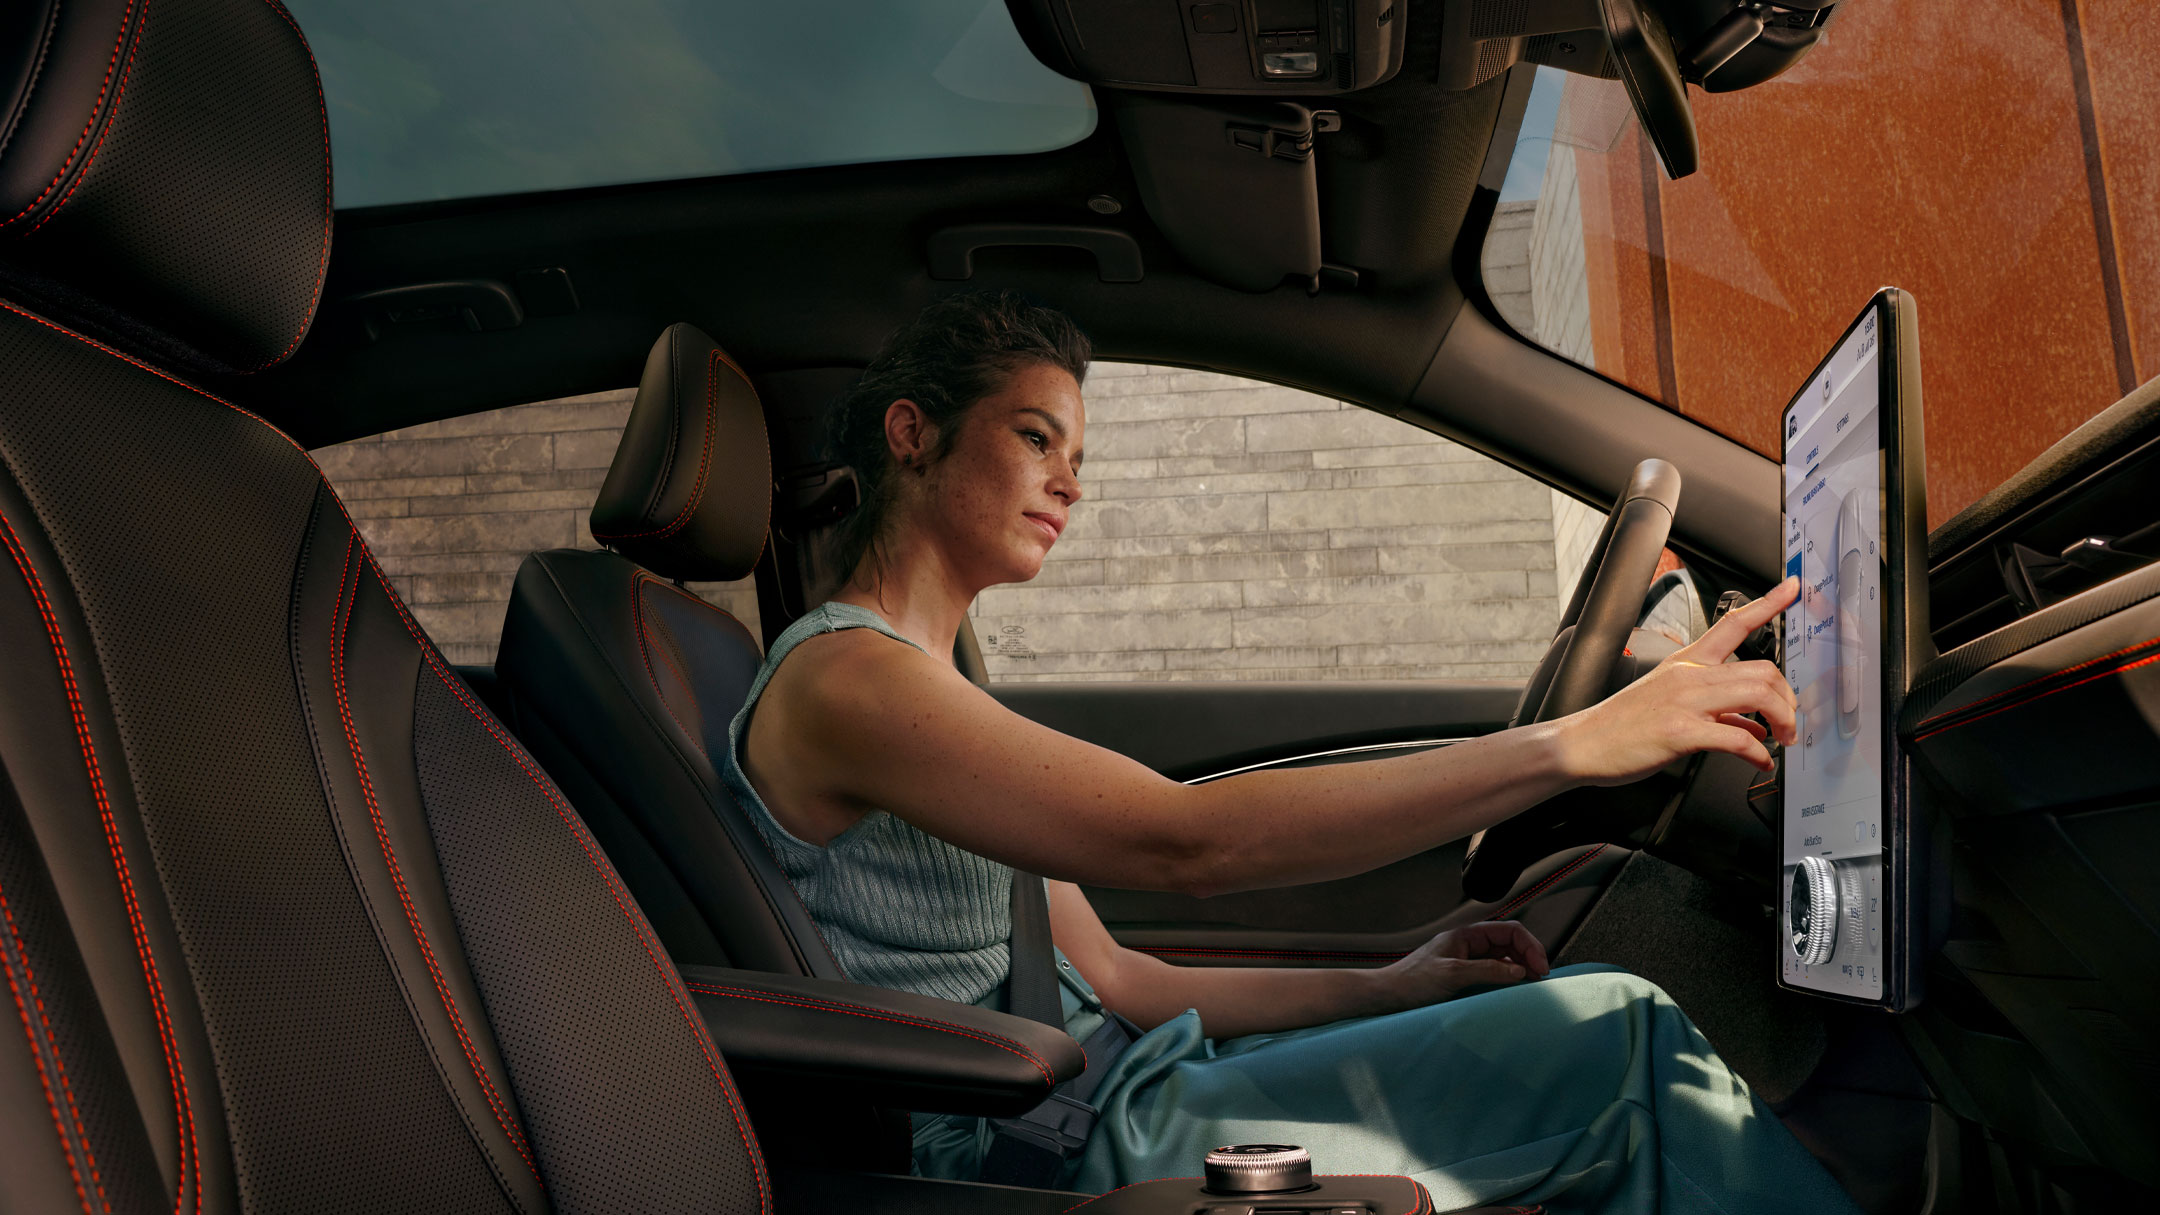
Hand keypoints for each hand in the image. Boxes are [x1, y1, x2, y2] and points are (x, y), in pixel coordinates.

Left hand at [1379, 921, 1549, 1010]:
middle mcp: (1468, 945)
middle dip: (1529, 957)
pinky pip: (1492, 973)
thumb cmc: (1411, 982)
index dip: (1530, 946)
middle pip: (1509, 944)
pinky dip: (1507, 979)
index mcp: (1466, 935)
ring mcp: (1466, 960)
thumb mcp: (1452, 975)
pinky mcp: (1463, 976)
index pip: (1509, 931)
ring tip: (1532, 985)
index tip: (1541, 968)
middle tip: (1541, 979)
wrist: (1386, 995)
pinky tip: (1512, 991)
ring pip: (1503, 959)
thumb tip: (1519, 970)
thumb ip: (1487, 970)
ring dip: (1520, 968)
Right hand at [1554, 576, 1800, 783]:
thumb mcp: (1671, 705)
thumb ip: (1717, 712)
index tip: (1793, 588)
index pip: (1734, 623)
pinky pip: (1737, 739)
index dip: (1769, 603)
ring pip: (1757, 695)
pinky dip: (1759, 753)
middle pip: (1762, 669)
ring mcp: (1685, 702)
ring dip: (1783, 721)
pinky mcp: (1681, 732)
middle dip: (1788, 699)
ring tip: (1783, 740)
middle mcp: (1689, 676)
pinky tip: (1760, 761)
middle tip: (1791, 721)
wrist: (1583, 743)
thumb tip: (1752, 727)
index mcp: (1687, 663)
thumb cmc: (1622, 725)